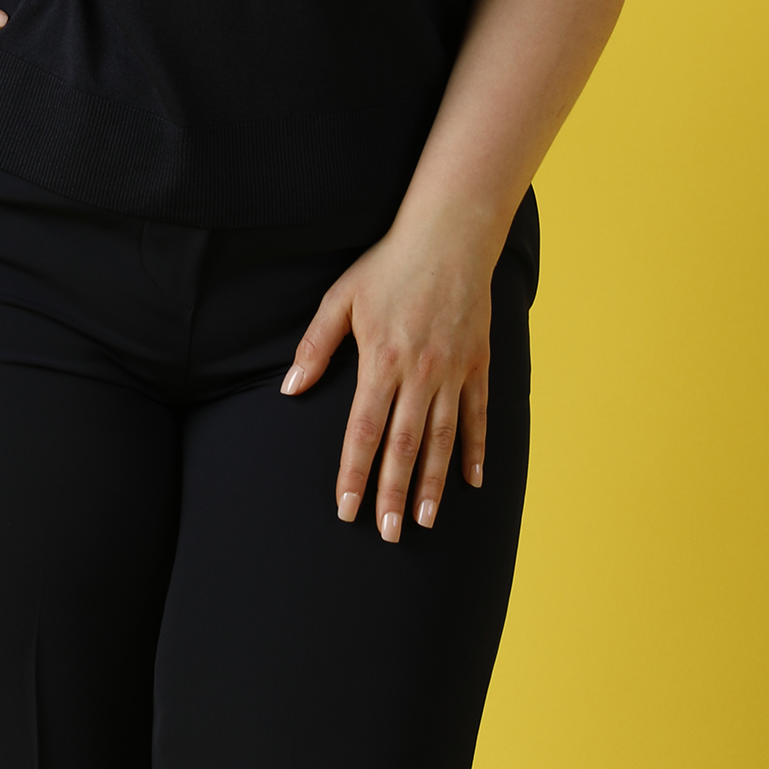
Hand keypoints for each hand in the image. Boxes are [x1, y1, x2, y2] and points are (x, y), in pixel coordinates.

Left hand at [281, 207, 497, 542]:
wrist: (451, 235)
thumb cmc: (390, 264)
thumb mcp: (341, 298)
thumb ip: (315, 346)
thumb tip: (290, 388)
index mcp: (381, 361)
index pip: (363, 430)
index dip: (354, 473)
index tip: (346, 508)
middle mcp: (419, 373)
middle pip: (404, 446)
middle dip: (394, 494)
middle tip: (388, 534)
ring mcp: (453, 371)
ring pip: (443, 439)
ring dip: (433, 483)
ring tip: (425, 520)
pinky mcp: (477, 364)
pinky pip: (478, 415)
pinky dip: (475, 449)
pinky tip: (471, 481)